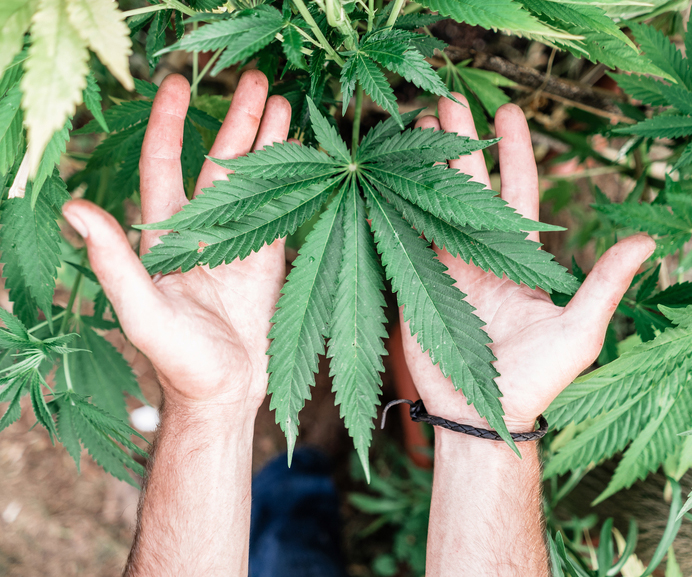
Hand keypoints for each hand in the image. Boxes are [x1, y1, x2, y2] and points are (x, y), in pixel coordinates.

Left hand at [62, 70, 290, 416]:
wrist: (225, 391)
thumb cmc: (178, 358)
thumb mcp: (142, 310)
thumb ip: (113, 260)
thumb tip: (73, 206)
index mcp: (165, 235)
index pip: (164, 164)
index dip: (168, 124)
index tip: (177, 85)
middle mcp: (202, 229)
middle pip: (219, 161)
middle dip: (236, 120)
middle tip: (258, 80)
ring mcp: (238, 242)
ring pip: (254, 180)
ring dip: (268, 142)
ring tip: (285, 102)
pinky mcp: (268, 259)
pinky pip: (281, 210)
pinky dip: (292, 181)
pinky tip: (303, 155)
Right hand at [401, 95, 654, 432]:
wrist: (482, 416)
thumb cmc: (536, 379)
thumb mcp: (579, 331)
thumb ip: (605, 284)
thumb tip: (647, 241)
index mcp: (517, 259)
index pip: (516, 192)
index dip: (514, 153)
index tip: (508, 113)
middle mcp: (479, 255)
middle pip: (467, 186)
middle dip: (459, 143)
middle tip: (446, 101)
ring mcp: (443, 268)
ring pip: (430, 205)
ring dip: (421, 168)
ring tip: (411, 129)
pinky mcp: (414, 285)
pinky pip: (402, 239)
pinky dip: (393, 210)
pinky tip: (383, 182)